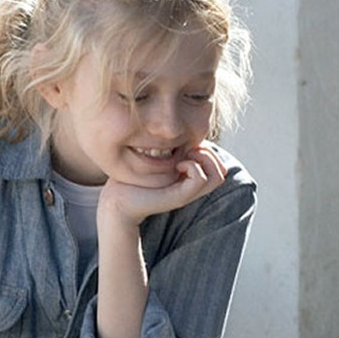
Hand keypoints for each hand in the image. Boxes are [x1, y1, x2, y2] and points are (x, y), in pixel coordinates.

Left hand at [99, 145, 227, 225]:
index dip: (208, 151)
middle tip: (187, 150)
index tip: (187, 146)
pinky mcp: (179, 197)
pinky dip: (193, 166)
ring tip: (184, 156)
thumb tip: (181, 136)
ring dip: (204, 159)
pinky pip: (200, 178)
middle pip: (221, 171)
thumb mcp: (154, 161)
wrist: (117, 201)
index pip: (218, 166)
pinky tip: (176, 163)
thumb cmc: (132, 179)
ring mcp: (187, 194)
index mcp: (188, 182)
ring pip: (217, 175)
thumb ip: (169, 152)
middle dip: (209, 153)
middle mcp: (192, 189)